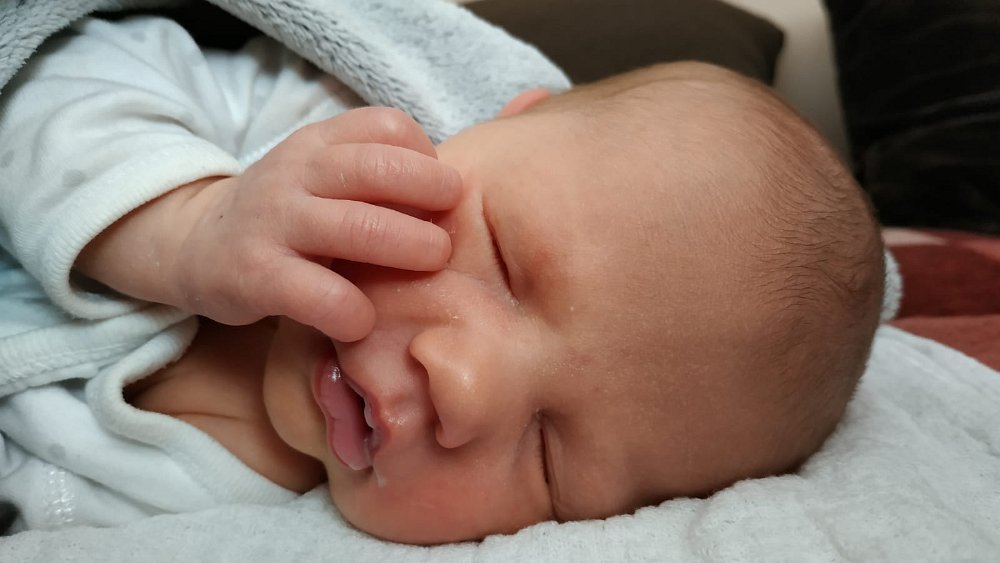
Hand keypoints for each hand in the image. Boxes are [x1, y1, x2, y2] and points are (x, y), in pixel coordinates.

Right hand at [173, 108, 461, 340]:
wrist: (198, 245)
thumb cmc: (289, 215)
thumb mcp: (324, 177)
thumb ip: (376, 176)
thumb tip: (456, 201)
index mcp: (319, 142)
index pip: (387, 126)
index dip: (427, 157)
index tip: (439, 194)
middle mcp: (296, 172)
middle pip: (379, 169)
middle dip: (431, 194)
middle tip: (452, 229)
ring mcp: (274, 222)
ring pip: (358, 228)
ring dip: (411, 246)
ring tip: (434, 262)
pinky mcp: (257, 276)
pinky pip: (321, 294)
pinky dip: (356, 312)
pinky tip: (365, 321)